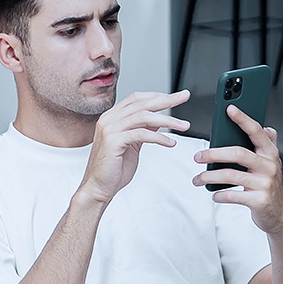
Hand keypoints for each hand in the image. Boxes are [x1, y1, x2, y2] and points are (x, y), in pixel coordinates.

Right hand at [79, 90, 191, 204]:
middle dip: (167, 100)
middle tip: (184, 97)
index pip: (137, 99)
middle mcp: (108, 120)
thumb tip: (158, 118)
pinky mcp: (113, 141)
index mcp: (111, 118)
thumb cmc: (113, 170)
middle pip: (142, 103)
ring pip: (144, 116)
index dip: (158, 96)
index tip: (176, 96)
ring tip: (183, 125)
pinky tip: (170, 143)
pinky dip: (159, 137)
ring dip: (168, 119)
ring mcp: (109, 129)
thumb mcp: (133, 145)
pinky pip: (141, 134)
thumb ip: (143, 129)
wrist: (98, 188)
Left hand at [192, 104, 282, 235]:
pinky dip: (219, 195)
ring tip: (197, 180)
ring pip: (230, 175)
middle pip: (238, 153)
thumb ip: (266, 147)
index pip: (256, 131)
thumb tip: (267, 127)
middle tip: (197, 157)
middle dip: (214, 154)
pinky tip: (213, 194)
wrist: (279, 214)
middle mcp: (270, 165)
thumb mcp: (269, 165)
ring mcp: (265, 184)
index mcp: (270, 153)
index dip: (243, 119)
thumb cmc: (267, 187)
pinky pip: (232, 195)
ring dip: (208, 177)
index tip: (229, 108)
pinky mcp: (259, 201)